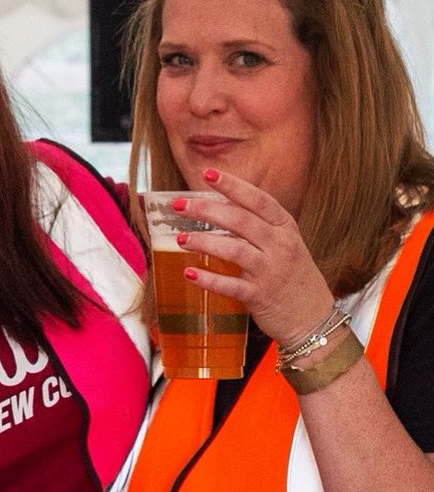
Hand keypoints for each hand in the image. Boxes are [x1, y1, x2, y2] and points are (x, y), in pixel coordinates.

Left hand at [172, 168, 335, 346]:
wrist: (313, 318)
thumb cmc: (291, 277)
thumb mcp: (283, 244)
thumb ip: (257, 227)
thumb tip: (218, 208)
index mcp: (285, 227)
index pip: (257, 199)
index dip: (233, 185)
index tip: (208, 174)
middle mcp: (280, 245)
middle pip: (240, 220)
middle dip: (207, 209)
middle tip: (179, 205)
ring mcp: (271, 271)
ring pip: (234, 249)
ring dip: (204, 242)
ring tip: (180, 239)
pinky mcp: (260, 296)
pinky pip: (230, 285)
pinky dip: (208, 279)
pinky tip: (189, 273)